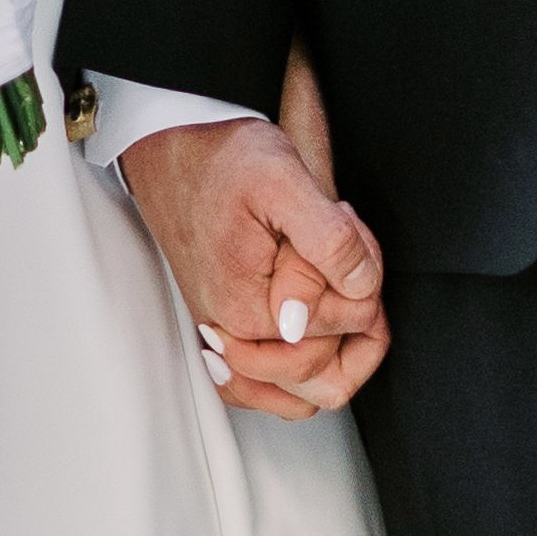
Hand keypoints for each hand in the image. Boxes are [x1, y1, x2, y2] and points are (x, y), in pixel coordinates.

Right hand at [119, 111, 388, 420]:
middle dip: (353, 304)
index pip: (348, 325)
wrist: (172, 146)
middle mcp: (233, 338)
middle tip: (339, 248)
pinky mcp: (223, 333)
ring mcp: (226, 341)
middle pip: (332, 367)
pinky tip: (318, 323)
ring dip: (335, 335)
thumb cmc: (221, 159)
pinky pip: (268, 389)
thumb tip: (358, 291)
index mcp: (248, 311)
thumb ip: (329, 240)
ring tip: (328, 275)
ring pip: (306, 387)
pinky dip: (303, 368)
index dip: (364, 274)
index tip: (345, 227)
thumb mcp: (285, 178)